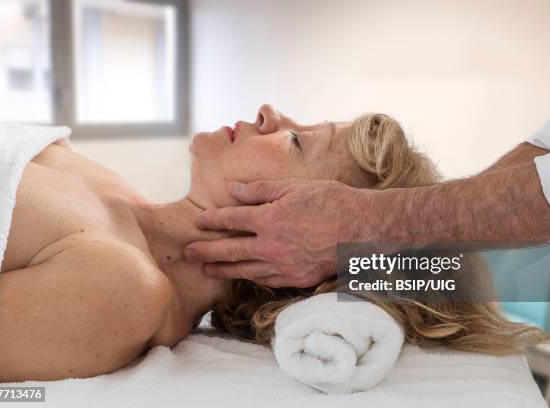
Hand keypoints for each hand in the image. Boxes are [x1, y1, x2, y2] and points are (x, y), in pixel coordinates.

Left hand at [184, 179, 378, 287]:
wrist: (361, 229)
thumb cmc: (330, 202)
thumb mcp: (294, 187)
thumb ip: (260, 190)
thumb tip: (233, 190)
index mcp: (269, 218)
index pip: (232, 219)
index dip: (212, 221)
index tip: (198, 223)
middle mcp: (271, 245)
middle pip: (230, 249)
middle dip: (206, 251)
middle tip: (188, 254)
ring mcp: (283, 265)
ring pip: (245, 270)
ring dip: (223, 270)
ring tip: (207, 270)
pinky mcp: (296, 279)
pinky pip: (266, 281)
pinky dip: (251, 279)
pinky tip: (242, 278)